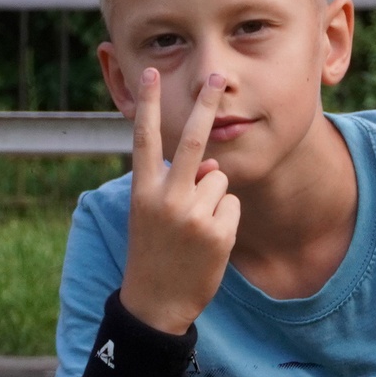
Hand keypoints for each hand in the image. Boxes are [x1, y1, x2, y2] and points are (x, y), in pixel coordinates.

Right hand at [118, 69, 238, 333]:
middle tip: (218, 75)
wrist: (155, 303)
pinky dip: (225, 221)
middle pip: (194, 141)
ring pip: (220, 180)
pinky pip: (233, 206)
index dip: (149, 105)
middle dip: (206, 104)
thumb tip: (211, 165)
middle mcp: (166, 198)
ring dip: (214, 198)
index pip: (145, 139)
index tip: (152, 73)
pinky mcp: (218, 232)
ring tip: (194, 229)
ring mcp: (193, 215)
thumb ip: (176, 185)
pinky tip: (207, 243)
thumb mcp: (151, 215)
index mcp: (143, 191)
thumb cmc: (152, 252)